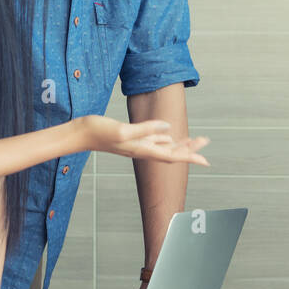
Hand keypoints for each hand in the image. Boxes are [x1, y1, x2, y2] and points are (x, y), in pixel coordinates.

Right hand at [82, 116, 209, 165]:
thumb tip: (168, 128)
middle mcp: (143, 149)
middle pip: (173, 152)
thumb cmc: (99, 131)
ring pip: (165, 147)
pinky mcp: (132, 139)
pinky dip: (166, 139)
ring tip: (196, 141)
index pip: (173, 155)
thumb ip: (146, 129)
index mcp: (143, 149)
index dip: (191, 157)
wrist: (81, 133)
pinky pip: (154, 141)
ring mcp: (138, 145)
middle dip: (191, 148)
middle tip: (206, 141)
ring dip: (181, 144)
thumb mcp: (123, 129)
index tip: (206, 160)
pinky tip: (171, 136)